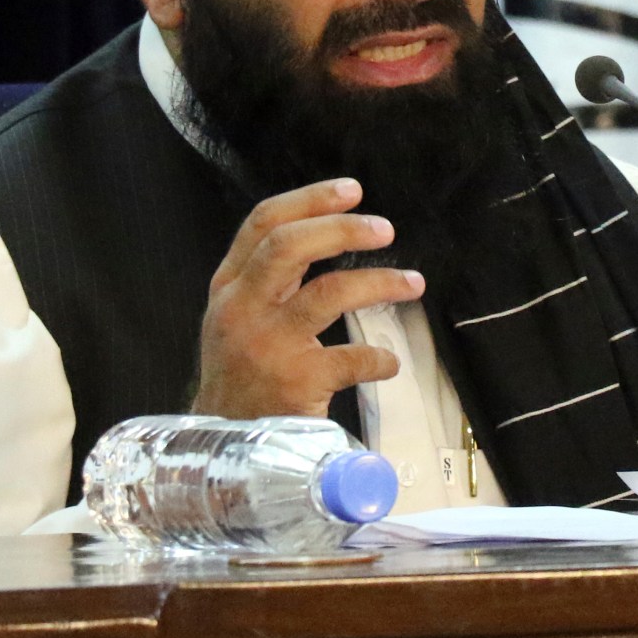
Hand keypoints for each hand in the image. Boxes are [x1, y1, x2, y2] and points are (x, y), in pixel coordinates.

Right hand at [191, 178, 423, 418]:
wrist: (224, 446)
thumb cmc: (241, 375)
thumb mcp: (236, 319)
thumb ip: (267, 280)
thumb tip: (324, 234)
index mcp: (229, 287)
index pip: (263, 224)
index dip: (309, 200)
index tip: (351, 191)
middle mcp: (241, 309)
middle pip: (291, 246)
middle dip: (343, 230)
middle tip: (385, 229)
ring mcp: (267, 346)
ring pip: (329, 293)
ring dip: (380, 282)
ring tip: (413, 283)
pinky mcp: (295, 382)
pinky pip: (351, 358)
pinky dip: (379, 358)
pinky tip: (389, 362)